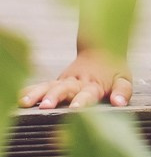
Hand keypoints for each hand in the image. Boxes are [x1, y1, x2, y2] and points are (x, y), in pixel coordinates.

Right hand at [18, 48, 132, 108]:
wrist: (100, 48)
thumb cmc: (113, 69)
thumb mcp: (123, 79)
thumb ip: (122, 92)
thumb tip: (119, 103)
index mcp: (94, 84)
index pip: (88, 93)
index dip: (82, 101)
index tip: (76, 109)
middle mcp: (77, 82)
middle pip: (65, 89)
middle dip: (55, 97)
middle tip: (46, 105)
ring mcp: (65, 81)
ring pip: (49, 86)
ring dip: (38, 94)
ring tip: (26, 102)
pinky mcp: (56, 82)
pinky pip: (41, 85)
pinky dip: (30, 90)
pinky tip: (20, 98)